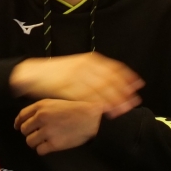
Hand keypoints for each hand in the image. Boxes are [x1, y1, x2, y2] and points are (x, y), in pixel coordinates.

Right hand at [10, 52, 141, 114]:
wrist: (32, 73)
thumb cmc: (57, 72)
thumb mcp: (77, 65)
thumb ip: (94, 72)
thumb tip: (115, 80)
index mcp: (88, 60)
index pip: (112, 67)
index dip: (126, 76)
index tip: (138, 85)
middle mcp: (83, 66)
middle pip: (108, 79)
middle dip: (122, 92)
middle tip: (133, 102)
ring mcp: (73, 76)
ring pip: (97, 90)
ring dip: (111, 100)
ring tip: (121, 110)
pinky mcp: (64, 87)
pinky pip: (82, 96)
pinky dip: (93, 103)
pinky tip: (101, 110)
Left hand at [15, 99, 109, 154]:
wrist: (92, 117)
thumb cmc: (76, 108)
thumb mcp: (56, 102)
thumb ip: (42, 109)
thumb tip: (29, 118)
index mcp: (41, 106)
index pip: (22, 115)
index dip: (18, 123)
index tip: (18, 127)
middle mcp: (41, 117)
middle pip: (24, 130)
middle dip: (30, 133)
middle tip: (38, 134)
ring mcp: (47, 131)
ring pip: (30, 141)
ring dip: (36, 142)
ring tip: (45, 141)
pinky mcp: (54, 144)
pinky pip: (40, 150)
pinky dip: (43, 150)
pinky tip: (50, 146)